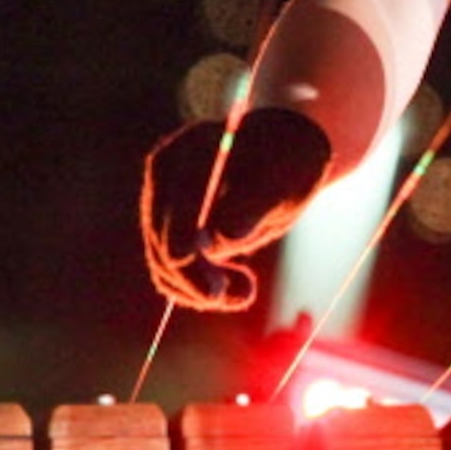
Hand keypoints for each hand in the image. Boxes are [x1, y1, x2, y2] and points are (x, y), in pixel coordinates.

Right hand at [139, 106, 332, 311]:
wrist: (287, 157)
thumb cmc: (288, 160)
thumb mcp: (282, 179)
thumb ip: (252, 205)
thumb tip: (221, 236)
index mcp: (186, 154)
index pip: (174, 204)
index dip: (179, 238)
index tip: (192, 266)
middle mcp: (166, 181)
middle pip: (162, 239)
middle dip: (192, 275)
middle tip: (236, 295)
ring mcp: (167, 208)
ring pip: (165, 263)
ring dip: (199, 289)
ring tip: (245, 293)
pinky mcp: (176, 233)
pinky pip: (177, 272)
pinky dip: (201, 289)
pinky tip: (239, 291)